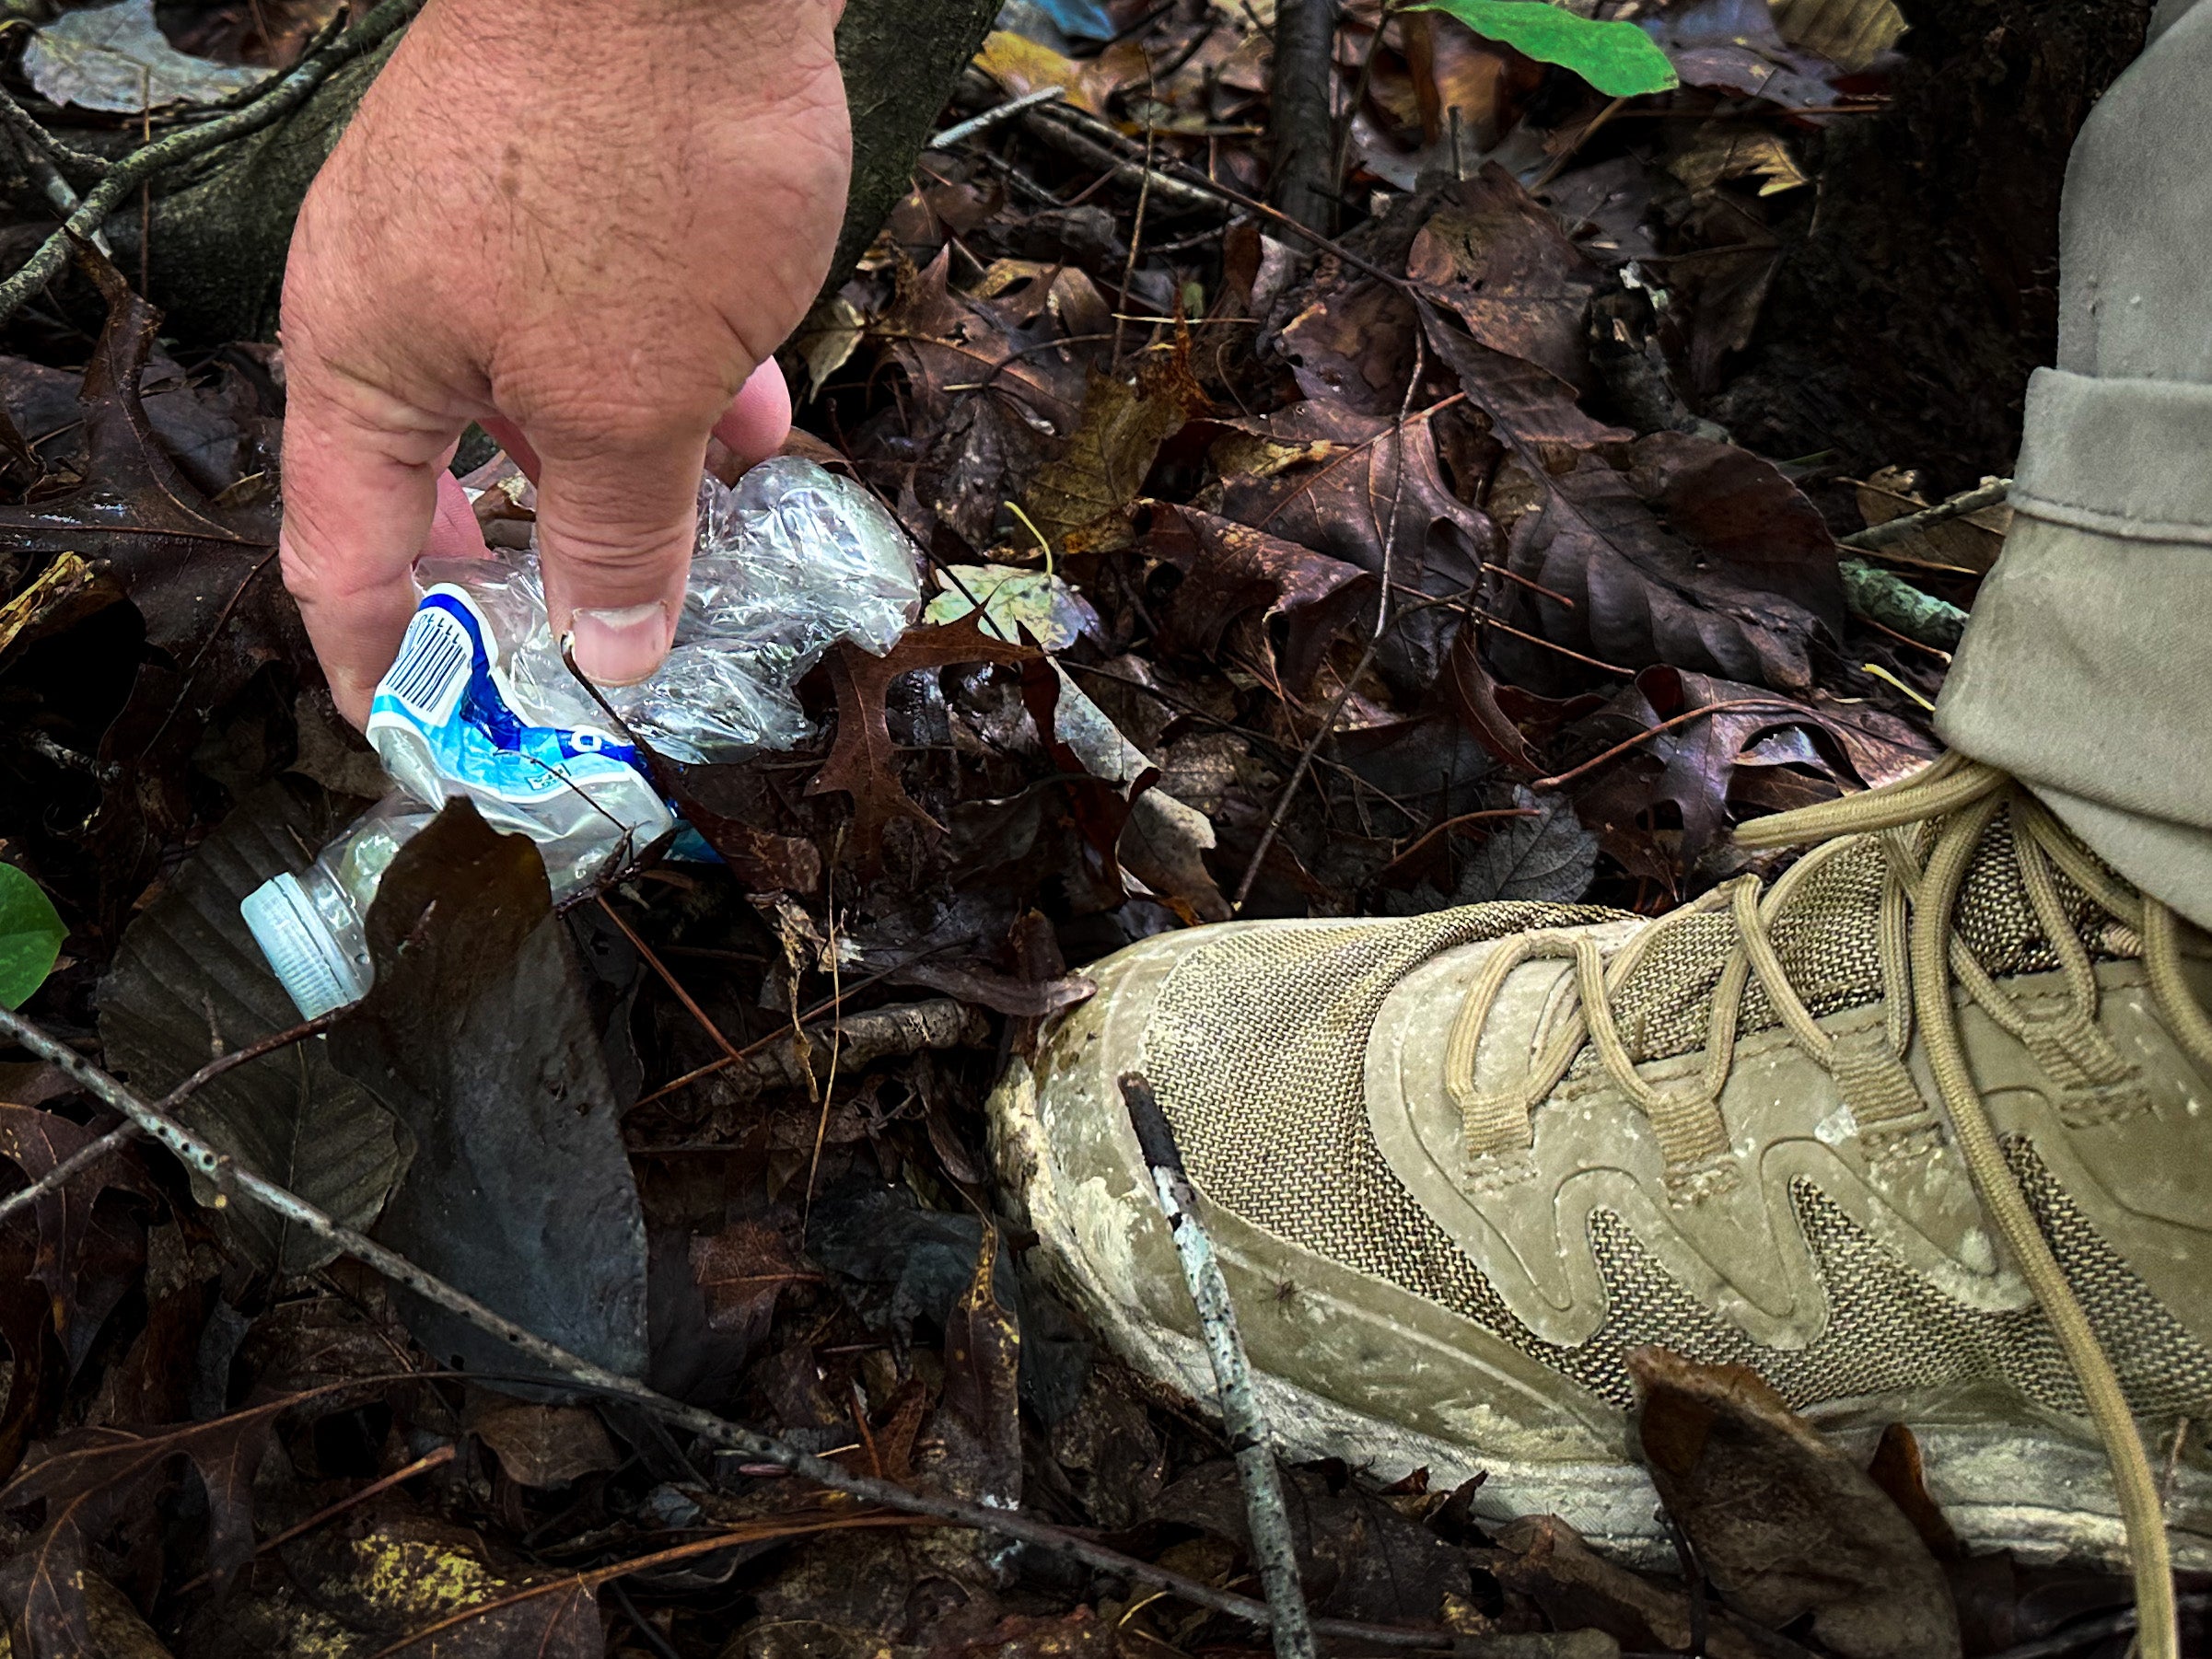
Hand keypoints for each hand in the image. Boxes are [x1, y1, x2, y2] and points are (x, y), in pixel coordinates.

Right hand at [277, 0, 849, 722]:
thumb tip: (609, 653)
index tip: (431, 740)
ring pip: (547, 403)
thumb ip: (614, 534)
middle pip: (446, 482)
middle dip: (526, 574)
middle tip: (584, 660)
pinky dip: (671, 388)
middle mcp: (406, 302)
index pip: (341, 556)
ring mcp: (491, 239)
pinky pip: (611, 326)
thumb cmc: (628, 167)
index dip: (383, 661)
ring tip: (697, 554)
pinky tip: (751, 426)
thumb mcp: (630, 399)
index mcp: (362, 363)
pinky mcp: (578, 194)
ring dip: (621, 482)